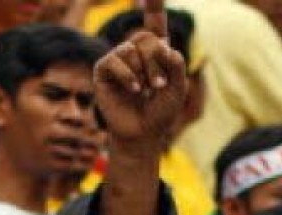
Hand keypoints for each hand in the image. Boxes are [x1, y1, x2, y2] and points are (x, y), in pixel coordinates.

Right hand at [92, 0, 185, 155]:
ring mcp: (118, 59)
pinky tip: (133, 91)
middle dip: (156, 63)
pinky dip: (128, 76)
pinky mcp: (104, 70)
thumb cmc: (161, 112)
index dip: (153, 4)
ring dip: (144, 72)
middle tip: (158, 86)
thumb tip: (164, 46)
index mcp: (155, 53)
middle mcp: (135, 51)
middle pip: (147, 37)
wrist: (143, 134)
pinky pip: (115, 60)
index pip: (155, 22)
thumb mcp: (177, 88)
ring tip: (145, 91)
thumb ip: (176, 65)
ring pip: (132, 48)